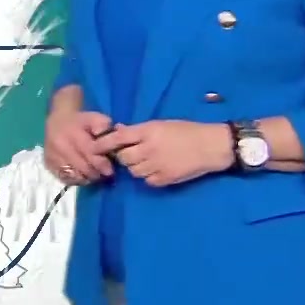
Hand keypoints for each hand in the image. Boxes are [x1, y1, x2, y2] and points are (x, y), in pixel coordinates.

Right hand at [44, 108, 114, 184]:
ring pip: (74, 175)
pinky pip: (65, 178)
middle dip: (96, 173)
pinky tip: (83, 175)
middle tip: (105, 174)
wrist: (57, 120)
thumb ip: (104, 127)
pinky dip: (77, 180)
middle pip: (82, 167)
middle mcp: (60, 146)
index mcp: (72, 133)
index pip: (89, 153)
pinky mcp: (48, 164)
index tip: (110, 169)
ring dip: (87, 178)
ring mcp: (53, 156)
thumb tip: (111, 140)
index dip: (101, 163)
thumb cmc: (80, 121)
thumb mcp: (94, 118)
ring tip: (95, 174)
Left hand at [98, 120, 233, 187]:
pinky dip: (148, 176)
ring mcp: (157, 165)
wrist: (210, 146)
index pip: (119, 138)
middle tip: (130, 154)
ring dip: (136, 167)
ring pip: (133, 171)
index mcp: (149, 131)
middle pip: (124, 158)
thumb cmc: (187, 130)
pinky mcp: (164, 179)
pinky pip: (147, 181)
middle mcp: (149, 148)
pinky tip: (157, 169)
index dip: (104, 144)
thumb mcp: (162, 124)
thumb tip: (118, 130)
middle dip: (123, 156)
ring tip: (147, 161)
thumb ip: (139, 130)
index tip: (94, 147)